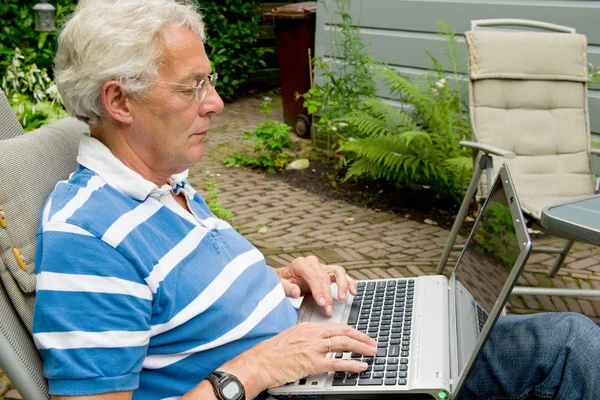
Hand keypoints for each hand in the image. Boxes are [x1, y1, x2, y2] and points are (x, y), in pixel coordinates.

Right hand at [246, 322, 376, 391]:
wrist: (258, 363)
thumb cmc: (270, 354)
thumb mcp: (290, 338)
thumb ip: (306, 338)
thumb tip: (320, 343)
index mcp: (307, 327)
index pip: (335, 325)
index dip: (352, 330)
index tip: (361, 335)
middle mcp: (311, 334)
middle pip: (343, 331)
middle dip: (361, 337)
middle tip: (372, 343)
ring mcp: (312, 347)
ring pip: (343, 343)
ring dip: (361, 347)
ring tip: (371, 352)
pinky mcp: (311, 362)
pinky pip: (337, 362)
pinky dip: (352, 364)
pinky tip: (361, 366)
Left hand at [276, 256, 357, 315]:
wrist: (285, 277)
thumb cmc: (282, 281)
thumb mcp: (279, 285)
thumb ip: (286, 288)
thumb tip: (296, 292)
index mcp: (300, 264)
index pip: (313, 276)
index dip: (318, 290)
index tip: (322, 303)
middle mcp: (312, 262)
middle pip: (325, 276)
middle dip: (328, 294)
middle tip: (328, 308)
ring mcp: (322, 266)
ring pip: (337, 271)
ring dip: (342, 285)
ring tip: (342, 298)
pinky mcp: (328, 272)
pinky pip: (342, 275)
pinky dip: (349, 282)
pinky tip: (353, 292)